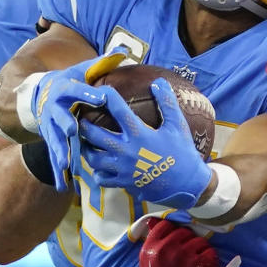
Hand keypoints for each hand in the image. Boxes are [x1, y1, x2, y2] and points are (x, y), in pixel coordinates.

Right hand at [32, 50, 126, 190]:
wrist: (41, 94)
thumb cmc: (70, 81)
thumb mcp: (83, 70)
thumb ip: (102, 63)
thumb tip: (123, 50)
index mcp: (65, 90)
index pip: (76, 89)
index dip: (87, 92)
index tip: (100, 97)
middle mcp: (55, 109)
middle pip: (60, 117)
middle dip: (65, 124)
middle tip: (72, 132)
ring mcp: (50, 128)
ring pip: (55, 141)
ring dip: (60, 152)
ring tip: (66, 165)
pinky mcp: (51, 141)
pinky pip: (54, 158)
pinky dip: (57, 173)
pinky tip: (62, 186)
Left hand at [78, 78, 212, 209]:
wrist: (186, 184)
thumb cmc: (182, 152)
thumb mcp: (177, 125)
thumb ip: (167, 103)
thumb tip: (158, 82)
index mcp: (140, 134)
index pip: (119, 111)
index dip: (108, 97)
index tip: (101, 90)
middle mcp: (127, 151)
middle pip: (95, 136)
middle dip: (84, 125)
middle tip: (80, 119)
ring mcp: (123, 168)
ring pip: (94, 158)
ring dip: (86, 149)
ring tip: (84, 142)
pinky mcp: (124, 182)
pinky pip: (102, 178)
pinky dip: (98, 171)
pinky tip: (99, 166)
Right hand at [139, 217, 239, 266]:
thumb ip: (151, 249)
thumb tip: (153, 225)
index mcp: (149, 250)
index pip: (163, 225)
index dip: (172, 230)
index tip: (176, 237)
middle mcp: (164, 249)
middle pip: (182, 231)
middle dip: (188, 240)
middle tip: (189, 251)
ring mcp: (182, 255)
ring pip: (198, 240)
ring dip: (200, 248)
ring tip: (198, 260)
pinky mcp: (198, 262)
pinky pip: (208, 251)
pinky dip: (210, 257)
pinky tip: (206, 266)